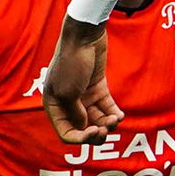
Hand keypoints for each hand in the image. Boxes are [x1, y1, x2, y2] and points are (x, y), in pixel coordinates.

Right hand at [43, 16, 124, 144]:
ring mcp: (84, 96)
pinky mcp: (98, 88)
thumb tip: (84, 127)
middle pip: (83, 129)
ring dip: (107, 124)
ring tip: (115, 119)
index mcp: (54, 106)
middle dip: (96, 133)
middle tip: (106, 130)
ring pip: (97, 120)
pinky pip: (107, 108)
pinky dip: (114, 114)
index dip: (80, 138)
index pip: (66, 132)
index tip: (94, 131)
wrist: (84, 37)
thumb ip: (75, 114)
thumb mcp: (68, 93)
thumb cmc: (71, 64)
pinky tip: (120, 115)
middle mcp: (68, 103)